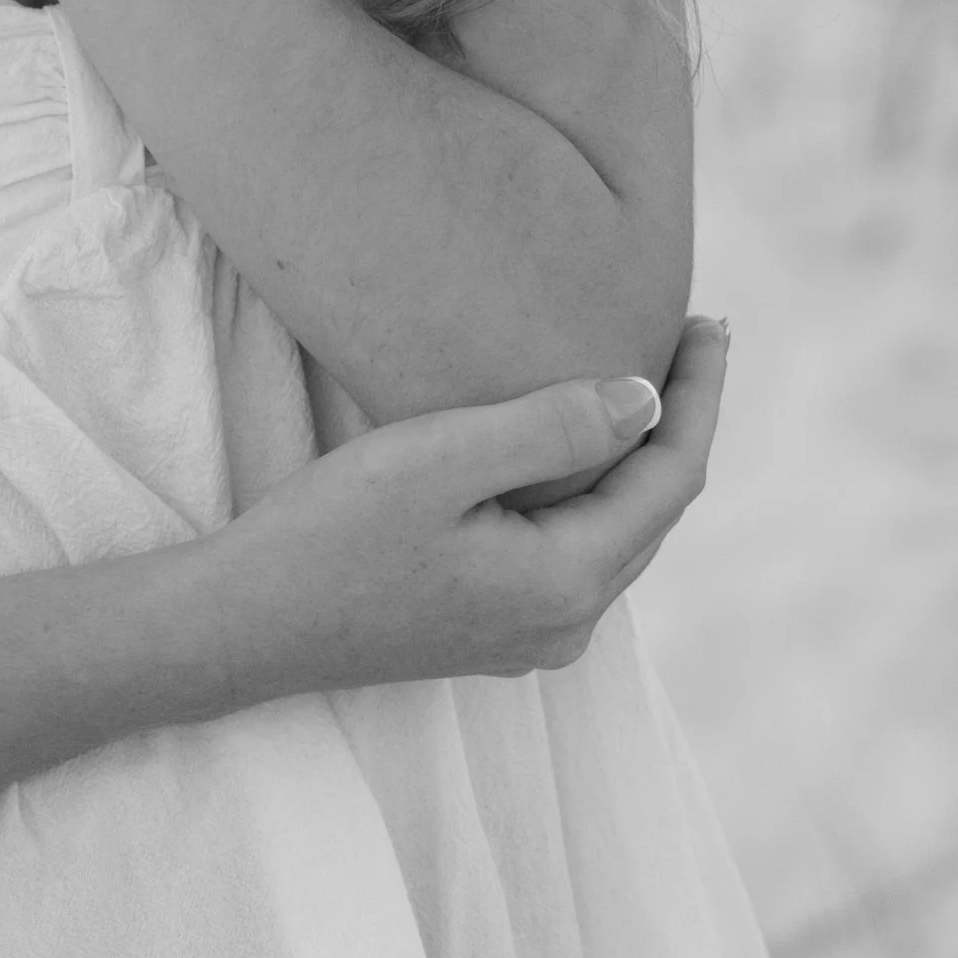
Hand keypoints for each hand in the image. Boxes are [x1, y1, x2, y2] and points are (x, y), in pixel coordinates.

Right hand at [206, 317, 726, 700]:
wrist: (248, 624)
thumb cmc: (333, 533)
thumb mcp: (441, 459)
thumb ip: (551, 427)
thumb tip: (648, 399)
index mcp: (566, 584)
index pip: (672, 479)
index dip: (700, 397)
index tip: (710, 321)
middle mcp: (565, 625)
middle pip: (655, 510)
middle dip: (681, 421)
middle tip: (692, 334)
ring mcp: (529, 635)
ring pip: (617, 532)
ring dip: (641, 455)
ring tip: (650, 377)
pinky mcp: (492, 627)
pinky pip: (576, 548)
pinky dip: (596, 488)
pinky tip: (577, 446)